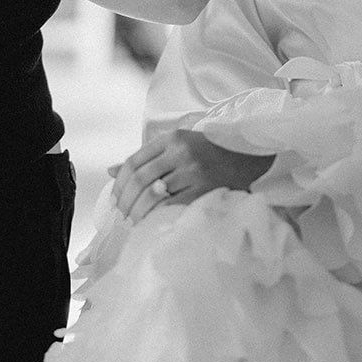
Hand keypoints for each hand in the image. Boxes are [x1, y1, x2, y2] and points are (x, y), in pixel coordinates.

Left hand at [109, 130, 272, 224]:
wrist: (250, 159)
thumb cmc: (210, 155)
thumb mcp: (178, 148)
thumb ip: (147, 158)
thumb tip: (111, 171)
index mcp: (172, 138)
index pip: (134, 161)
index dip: (120, 184)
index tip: (116, 200)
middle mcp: (181, 151)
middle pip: (139, 178)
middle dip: (126, 201)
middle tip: (122, 215)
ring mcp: (194, 170)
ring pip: (152, 194)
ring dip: (138, 211)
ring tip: (134, 222)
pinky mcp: (205, 188)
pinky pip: (172, 205)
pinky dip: (157, 216)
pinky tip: (152, 223)